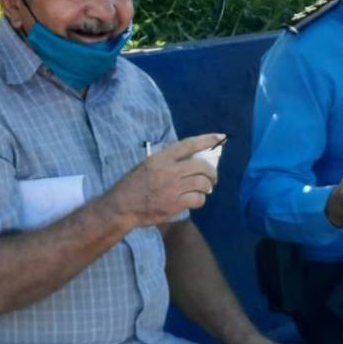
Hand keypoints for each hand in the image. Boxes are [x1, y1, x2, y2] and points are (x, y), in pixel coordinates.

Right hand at [103, 133, 223, 226]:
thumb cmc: (134, 184)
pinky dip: (200, 199)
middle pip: (201, 166)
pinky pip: (198, 199)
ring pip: (202, 183)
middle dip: (212, 172)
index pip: (189, 144)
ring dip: (207, 186)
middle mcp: (169, 170)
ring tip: (204, 189)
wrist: (122, 206)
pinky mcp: (174, 204)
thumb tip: (193, 158)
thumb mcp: (148, 164)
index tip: (220, 137)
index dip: (207, 139)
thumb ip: (168, 161)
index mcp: (161, 157)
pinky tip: (195, 200)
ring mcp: (173, 188)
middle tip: (213, 177)